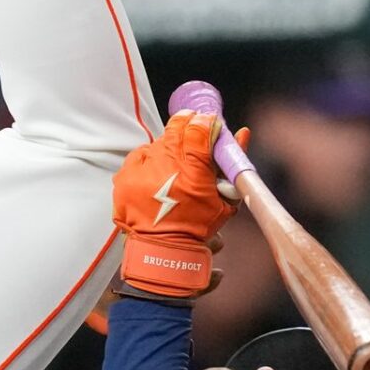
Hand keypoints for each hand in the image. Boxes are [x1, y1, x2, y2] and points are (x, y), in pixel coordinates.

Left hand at [112, 110, 241, 302]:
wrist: (163, 249)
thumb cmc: (196, 226)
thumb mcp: (224, 199)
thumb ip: (233, 165)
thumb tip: (243, 133)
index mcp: (194, 169)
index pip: (199, 127)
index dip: (205, 121)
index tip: (208, 122)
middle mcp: (167, 164)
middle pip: (176, 128)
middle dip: (186, 127)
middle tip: (192, 133)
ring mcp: (143, 169)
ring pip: (158, 142)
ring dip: (167, 149)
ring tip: (172, 169)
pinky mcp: (126, 176)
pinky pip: (139, 156)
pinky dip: (148, 161)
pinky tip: (155, 175)